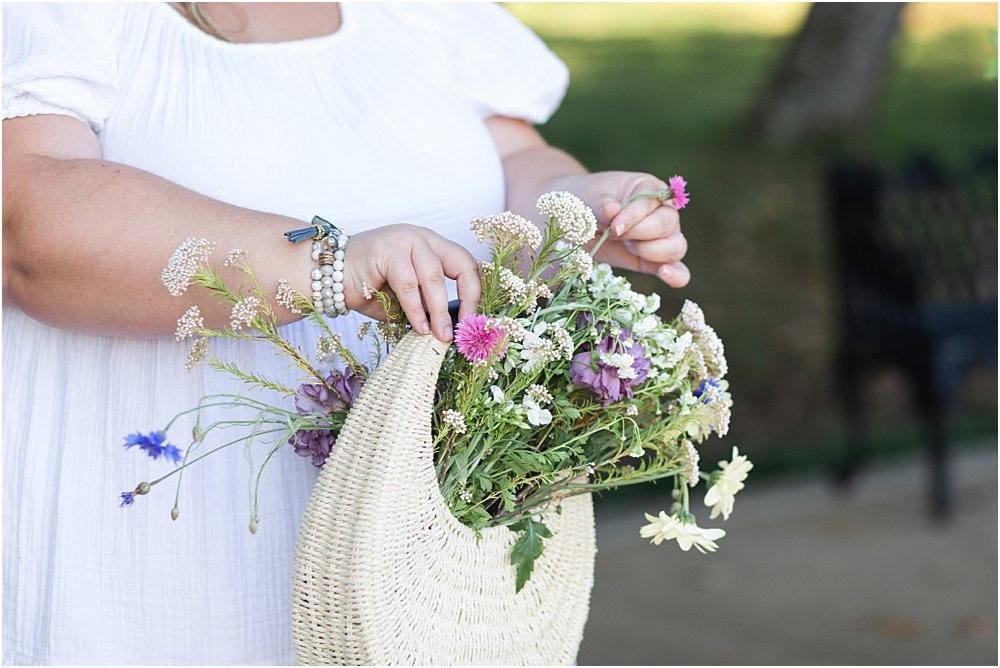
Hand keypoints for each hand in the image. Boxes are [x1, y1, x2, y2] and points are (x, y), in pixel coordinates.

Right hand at [340, 224, 480, 341]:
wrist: (326, 276)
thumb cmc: (368, 289)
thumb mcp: (406, 299)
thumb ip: (427, 307)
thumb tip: (452, 330)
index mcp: (432, 246)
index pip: (466, 265)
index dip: (474, 294)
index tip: (472, 323)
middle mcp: (423, 238)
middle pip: (461, 265)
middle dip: (469, 299)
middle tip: (465, 330)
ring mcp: (406, 239)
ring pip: (434, 276)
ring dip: (440, 310)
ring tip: (442, 336)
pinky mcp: (388, 249)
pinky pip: (409, 283)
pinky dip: (416, 309)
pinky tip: (420, 327)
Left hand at [564, 171, 690, 287]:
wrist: (574, 222)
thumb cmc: (586, 202)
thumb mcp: (590, 198)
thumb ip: (601, 204)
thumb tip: (612, 210)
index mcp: (648, 188)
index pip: (651, 202)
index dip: (634, 217)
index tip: (613, 227)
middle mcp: (661, 211)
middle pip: (667, 224)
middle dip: (640, 233)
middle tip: (615, 234)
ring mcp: (661, 238)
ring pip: (676, 247)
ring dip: (651, 251)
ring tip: (627, 246)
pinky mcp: (653, 261)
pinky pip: (678, 270)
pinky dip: (676, 275)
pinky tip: (665, 274)